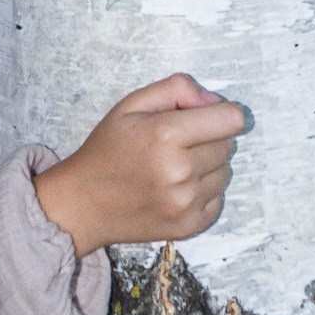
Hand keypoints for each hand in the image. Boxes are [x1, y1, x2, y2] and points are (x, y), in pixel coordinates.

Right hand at [36, 74, 243, 256]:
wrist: (83, 203)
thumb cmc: (107, 149)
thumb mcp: (131, 104)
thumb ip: (176, 88)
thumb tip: (214, 100)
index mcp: (165, 135)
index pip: (232, 119)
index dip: (220, 113)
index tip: (202, 118)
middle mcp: (180, 171)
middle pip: (228, 145)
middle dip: (209, 139)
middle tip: (176, 145)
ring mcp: (185, 202)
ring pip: (225, 172)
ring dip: (207, 167)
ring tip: (173, 168)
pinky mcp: (189, 226)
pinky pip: (219, 199)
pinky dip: (203, 192)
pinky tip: (175, 189)